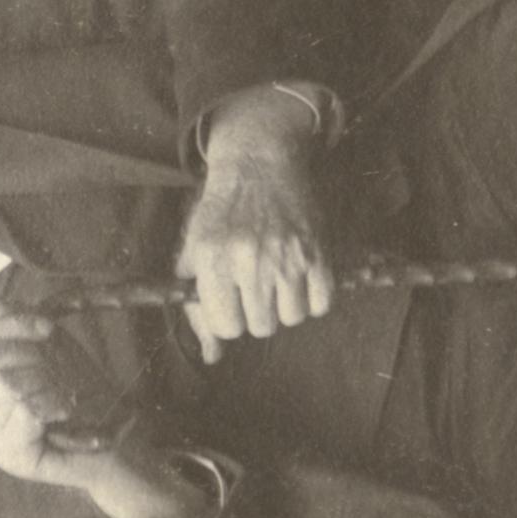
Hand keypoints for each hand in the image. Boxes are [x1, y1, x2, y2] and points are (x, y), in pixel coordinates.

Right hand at [0, 293, 201, 517]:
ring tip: (65, 395)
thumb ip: (18, 325)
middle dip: (32, 355)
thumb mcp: (52, 347)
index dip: (11, 324)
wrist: (118, 438)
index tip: (49, 327)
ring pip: (5, 385)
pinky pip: (23, 410)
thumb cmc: (85, 392)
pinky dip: (53, 401)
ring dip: (47, 381)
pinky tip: (66, 410)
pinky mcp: (13, 459)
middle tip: (61, 371)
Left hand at [178, 85, 336, 360]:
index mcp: (213, 260)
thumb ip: (196, 306)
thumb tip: (211, 356)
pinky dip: (313, 296)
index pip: (226, 326)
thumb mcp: (195, 251)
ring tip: (277, 275)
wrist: (258, 161)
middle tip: (255, 282)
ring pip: (292, 318)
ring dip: (286, 303)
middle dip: (257, 310)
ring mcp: (287, 257)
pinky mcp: (318, 251)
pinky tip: (300, 274)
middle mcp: (250, 261)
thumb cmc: (221, 210)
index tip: (231, 296)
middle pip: (261, 326)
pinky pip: (321, 304)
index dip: (229, 315)